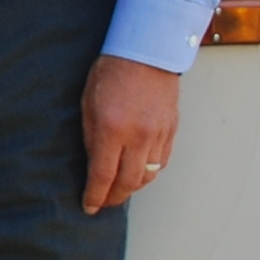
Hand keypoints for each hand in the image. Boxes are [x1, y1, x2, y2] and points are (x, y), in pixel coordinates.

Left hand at [81, 55, 182, 212]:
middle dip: (114, 198)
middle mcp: (139, 136)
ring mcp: (159, 135)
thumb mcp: (88, 105)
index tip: (89, 207)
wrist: (147, 53)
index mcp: (112, 129)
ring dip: (132, 187)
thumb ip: (92, 138)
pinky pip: (161, 163)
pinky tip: (138, 172)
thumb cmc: (112, 73)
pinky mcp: (172, 131)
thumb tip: (94, 167)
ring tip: (119, 191)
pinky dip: (149, 173)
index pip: (103, 176)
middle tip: (103, 203)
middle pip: (129, 183)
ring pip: (148, 176)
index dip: (95, 196)